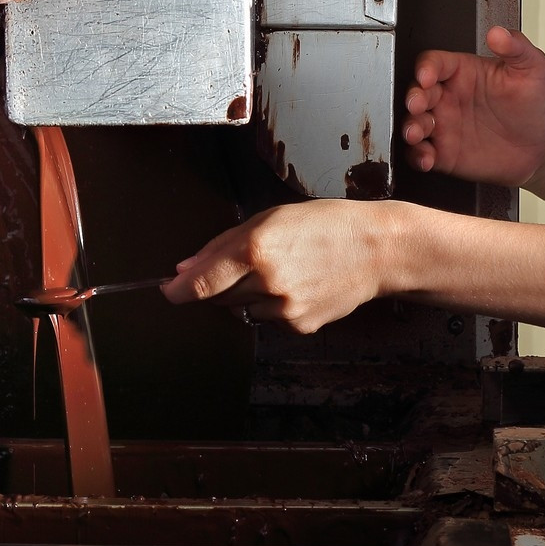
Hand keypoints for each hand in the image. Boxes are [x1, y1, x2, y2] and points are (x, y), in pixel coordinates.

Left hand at [160, 201, 404, 334]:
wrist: (376, 250)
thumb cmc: (325, 225)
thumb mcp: (270, 219)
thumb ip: (222, 245)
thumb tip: (185, 269)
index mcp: (256, 249)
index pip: (202, 283)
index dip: (179, 290)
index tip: (168, 291)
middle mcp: (267, 283)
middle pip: (219, 297)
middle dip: (221, 284)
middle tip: (250, 264)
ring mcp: (284, 309)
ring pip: (243, 310)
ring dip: (249, 294)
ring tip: (284, 271)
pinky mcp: (299, 326)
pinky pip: (269, 320)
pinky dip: (274, 306)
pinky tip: (299, 286)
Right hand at [401, 26, 544, 184]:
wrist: (544, 148)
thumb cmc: (535, 105)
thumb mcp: (532, 69)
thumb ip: (516, 47)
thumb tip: (498, 32)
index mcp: (463, 72)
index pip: (435, 63)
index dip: (426, 68)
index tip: (427, 76)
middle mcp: (448, 97)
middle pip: (416, 91)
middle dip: (412, 98)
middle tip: (417, 105)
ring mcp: (444, 125)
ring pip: (413, 122)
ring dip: (410, 127)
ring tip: (416, 134)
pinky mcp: (444, 152)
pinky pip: (421, 153)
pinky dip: (417, 156)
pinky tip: (426, 157)